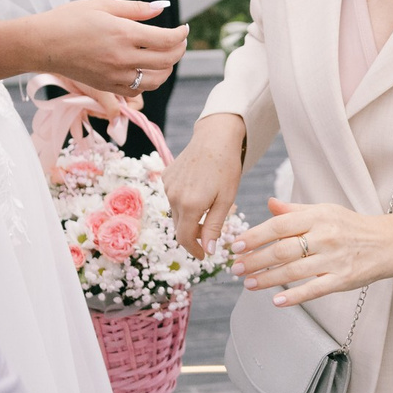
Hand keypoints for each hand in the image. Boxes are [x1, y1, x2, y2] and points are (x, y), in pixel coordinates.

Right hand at [19, 0, 184, 96]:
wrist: (43, 44)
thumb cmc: (70, 19)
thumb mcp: (103, 5)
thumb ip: (136, 9)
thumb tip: (162, 8)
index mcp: (123, 33)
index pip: (166, 40)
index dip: (181, 35)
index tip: (184, 28)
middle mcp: (122, 57)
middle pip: (167, 60)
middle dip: (179, 50)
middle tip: (179, 40)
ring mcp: (115, 75)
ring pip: (156, 80)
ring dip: (168, 68)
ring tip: (166, 55)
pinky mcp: (107, 86)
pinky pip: (139, 90)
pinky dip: (149, 81)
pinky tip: (147, 69)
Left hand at [39, 76, 137, 123]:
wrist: (65, 66)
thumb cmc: (84, 72)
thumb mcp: (101, 91)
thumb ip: (111, 106)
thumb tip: (117, 122)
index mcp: (127, 82)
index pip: (136, 104)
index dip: (127, 112)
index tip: (114, 114)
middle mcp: (120, 88)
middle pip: (123, 110)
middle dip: (111, 112)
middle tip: (97, 108)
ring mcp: (109, 94)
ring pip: (110, 112)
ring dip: (100, 112)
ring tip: (89, 104)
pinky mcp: (98, 98)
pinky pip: (100, 111)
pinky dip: (94, 110)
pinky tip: (86, 105)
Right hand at [164, 115, 245, 258]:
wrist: (215, 137)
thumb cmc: (226, 168)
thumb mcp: (226, 200)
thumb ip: (215, 227)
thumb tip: (208, 251)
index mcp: (190, 205)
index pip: (185, 238)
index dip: (194, 250)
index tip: (204, 255)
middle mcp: (173, 197)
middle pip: (180, 227)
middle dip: (194, 234)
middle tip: (211, 232)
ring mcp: (167, 186)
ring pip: (177, 213)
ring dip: (190, 217)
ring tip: (208, 205)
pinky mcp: (166, 177)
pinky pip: (173, 198)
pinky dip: (184, 201)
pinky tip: (197, 190)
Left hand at [232, 196, 392, 307]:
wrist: (387, 242)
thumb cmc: (350, 226)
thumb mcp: (325, 211)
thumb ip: (295, 210)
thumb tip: (269, 204)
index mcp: (318, 216)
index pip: (279, 225)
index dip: (255, 236)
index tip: (237, 245)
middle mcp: (325, 236)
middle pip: (282, 250)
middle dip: (255, 260)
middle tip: (236, 269)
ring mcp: (334, 258)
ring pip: (293, 271)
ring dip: (267, 279)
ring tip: (249, 284)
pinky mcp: (343, 279)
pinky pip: (314, 289)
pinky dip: (294, 296)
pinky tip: (276, 301)